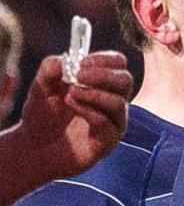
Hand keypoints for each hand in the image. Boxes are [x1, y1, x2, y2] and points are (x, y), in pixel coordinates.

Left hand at [17, 52, 132, 179]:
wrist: (34, 148)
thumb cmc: (42, 116)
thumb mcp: (41, 87)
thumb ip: (51, 68)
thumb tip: (66, 58)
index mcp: (101, 84)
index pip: (118, 64)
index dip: (105, 59)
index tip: (82, 62)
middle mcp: (113, 100)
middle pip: (126, 80)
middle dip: (103, 75)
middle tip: (78, 75)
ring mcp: (113, 122)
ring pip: (119, 102)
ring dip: (93, 94)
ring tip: (70, 94)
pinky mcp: (108, 141)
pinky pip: (106, 122)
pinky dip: (88, 111)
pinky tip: (71, 106)